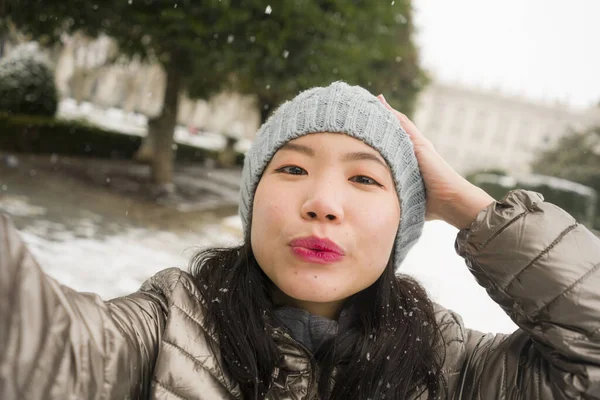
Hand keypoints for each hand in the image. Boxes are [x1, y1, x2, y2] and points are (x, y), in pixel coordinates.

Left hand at [377, 95, 494, 229]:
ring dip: (385, 111)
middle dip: (381, 117)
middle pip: (394, 129)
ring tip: (372, 98)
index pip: (392, 143)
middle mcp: (415, 150)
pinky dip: (392, 113)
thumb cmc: (432, 206)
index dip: (380, 132)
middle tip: (365, 104)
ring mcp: (418, 145)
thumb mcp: (407, 196)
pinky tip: (381, 103)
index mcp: (410, 161)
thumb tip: (381, 206)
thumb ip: (397, 195)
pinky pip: (403, 124)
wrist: (451, 202)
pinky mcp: (420, 144)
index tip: (364, 124)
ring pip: (398, 123)